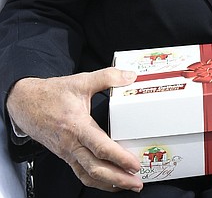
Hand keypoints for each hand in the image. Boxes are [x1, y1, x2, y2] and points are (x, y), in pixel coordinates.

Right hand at [7, 69, 142, 191]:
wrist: (25, 104)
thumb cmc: (50, 95)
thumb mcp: (81, 81)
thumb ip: (107, 77)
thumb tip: (129, 76)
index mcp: (76, 126)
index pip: (100, 147)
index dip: (118, 158)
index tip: (134, 164)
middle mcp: (71, 144)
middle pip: (95, 168)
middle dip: (118, 178)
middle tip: (137, 182)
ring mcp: (67, 152)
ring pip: (88, 174)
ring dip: (109, 183)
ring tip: (128, 185)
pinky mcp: (66, 155)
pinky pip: (81, 172)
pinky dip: (96, 181)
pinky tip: (110, 182)